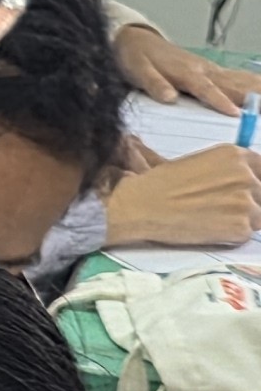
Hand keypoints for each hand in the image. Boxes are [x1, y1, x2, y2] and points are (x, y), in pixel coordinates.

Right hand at [102, 148, 260, 248]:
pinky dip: (231, 235)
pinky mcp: (241, 227)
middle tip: (224, 208)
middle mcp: (246, 175)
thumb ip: (227, 170)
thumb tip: (247, 180)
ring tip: (213, 218)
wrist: (141, 207)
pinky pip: (246, 233)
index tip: (250, 191)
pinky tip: (208, 228)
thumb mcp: (198, 164)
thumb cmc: (160, 184)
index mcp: (235, 155)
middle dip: (251, 202)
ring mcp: (246, 202)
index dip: (258, 182)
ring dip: (243, 219)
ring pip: (260, 215)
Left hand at [118, 25, 260, 108]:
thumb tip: (169, 98)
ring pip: (238, 80)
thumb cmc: (135, 57)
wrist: (134, 39)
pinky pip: (235, 77)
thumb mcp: (137, 71)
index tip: (234, 113)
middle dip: (251, 95)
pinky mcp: (210, 71)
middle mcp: (202, 70)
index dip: (219, 100)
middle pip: (231, 84)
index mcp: (186, 72)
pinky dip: (251, 82)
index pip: (205, 88)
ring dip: (255, 87)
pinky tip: (260, 84)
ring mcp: (209, 69)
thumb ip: (153, 84)